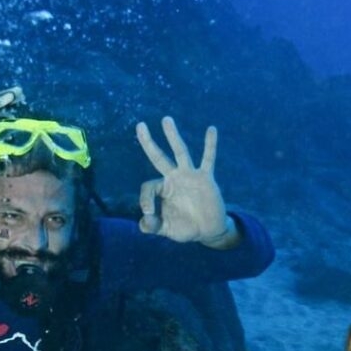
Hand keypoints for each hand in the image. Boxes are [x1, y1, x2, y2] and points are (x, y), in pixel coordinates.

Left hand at [136, 117, 238, 247]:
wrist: (208, 230)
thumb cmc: (185, 228)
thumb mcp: (167, 229)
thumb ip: (153, 226)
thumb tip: (143, 221)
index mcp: (163, 189)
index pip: (148, 186)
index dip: (145, 199)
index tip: (149, 213)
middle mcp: (174, 178)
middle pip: (158, 157)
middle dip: (148, 142)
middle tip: (139, 125)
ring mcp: (189, 176)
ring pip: (180, 152)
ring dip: (173, 136)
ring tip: (166, 120)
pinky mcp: (205, 178)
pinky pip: (208, 159)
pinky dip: (210, 145)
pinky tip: (211, 129)